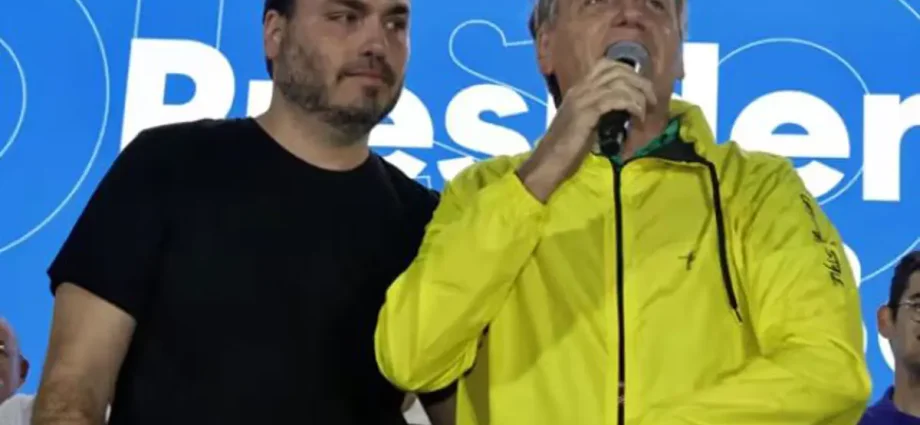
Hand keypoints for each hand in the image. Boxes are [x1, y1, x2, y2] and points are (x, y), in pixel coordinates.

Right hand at [516, 59, 656, 201]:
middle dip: (640, 82)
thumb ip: (600, 113)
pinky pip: (617, 98)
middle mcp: (580, 89)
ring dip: (639, 94)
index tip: (642, 91)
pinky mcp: (587, 112)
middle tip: (651, 100)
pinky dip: (633, 105)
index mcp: (578, 90)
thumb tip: (623, 112)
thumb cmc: (566, 151)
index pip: (606, 66)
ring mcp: (582, 99)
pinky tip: (637, 117)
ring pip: (619, 82)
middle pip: (617, 70)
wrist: (548, 163)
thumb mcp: (585, 125)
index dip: (629, 73)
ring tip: (646, 111)